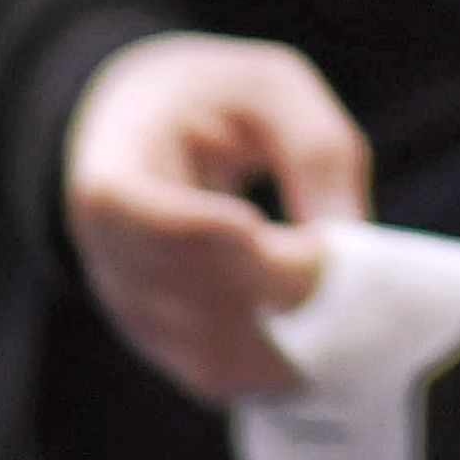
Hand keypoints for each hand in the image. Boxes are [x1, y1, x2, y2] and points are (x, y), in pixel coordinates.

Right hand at [63, 32, 365, 404]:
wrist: (136, 124)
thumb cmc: (211, 95)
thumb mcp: (272, 85)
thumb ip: (316, 151)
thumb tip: (350, 246)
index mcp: (115, 175)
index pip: (165, 228)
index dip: (238, 244)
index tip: (311, 245)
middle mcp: (106, 257)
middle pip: (199, 306)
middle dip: (287, 298)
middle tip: (353, 273)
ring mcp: (128, 308)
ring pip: (211, 359)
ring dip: (290, 344)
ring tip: (349, 301)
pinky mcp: (158, 340)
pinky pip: (218, 374)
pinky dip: (277, 365)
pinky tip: (324, 333)